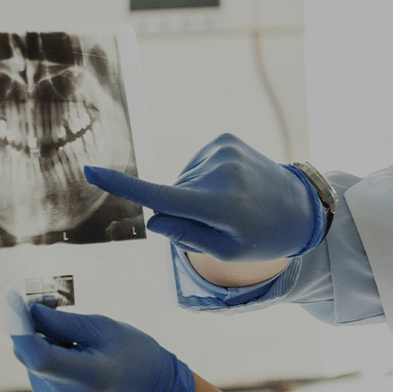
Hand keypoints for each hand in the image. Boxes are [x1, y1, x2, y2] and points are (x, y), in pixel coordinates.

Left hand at [10, 303, 196, 391]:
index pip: (40, 357)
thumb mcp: (105, 329)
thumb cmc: (134, 354)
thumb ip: (64, 322)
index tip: (12, 302)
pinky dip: (47, 361)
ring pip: (32, 365)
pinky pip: (38, 376)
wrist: (150, 391)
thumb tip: (28, 312)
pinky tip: (72, 360)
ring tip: (75, 342)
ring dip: (43, 346)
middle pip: (32, 359)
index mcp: (90, 379)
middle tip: (50, 307)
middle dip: (34, 331)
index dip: (21, 329)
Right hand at [83, 133, 323, 261]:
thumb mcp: (227, 252)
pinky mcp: (226, 139)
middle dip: (185, 211)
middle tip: (224, 221)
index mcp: (218, 205)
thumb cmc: (263, 237)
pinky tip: (233, 186)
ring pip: (184, 181)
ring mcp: (223, 150)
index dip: (122, 185)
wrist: (302, 207)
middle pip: (172, 196)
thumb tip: (154, 215)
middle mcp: (219, 172)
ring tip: (234, 203)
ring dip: (197, 194)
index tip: (90, 171)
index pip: (160, 196)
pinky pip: (196, 165)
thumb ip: (187, 236)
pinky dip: (205, 178)